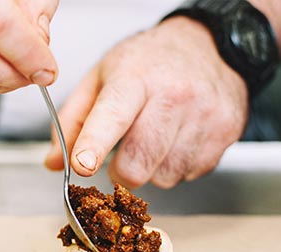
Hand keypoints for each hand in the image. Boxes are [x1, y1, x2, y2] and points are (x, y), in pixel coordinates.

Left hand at [45, 17, 248, 188]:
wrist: (209, 47)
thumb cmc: (149, 64)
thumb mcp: (102, 78)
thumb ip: (73, 121)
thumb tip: (55, 163)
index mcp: (135, 78)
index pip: (113, 115)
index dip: (95, 144)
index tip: (83, 164)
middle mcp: (173, 95)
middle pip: (138, 163)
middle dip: (123, 170)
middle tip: (126, 150)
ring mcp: (204, 116)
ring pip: (165, 176)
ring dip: (153, 168)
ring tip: (158, 136)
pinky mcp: (225, 134)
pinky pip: (190, 174)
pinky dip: (177, 165)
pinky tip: (179, 138)